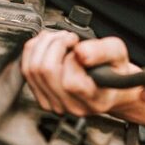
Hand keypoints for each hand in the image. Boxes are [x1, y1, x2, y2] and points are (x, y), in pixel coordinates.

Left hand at [20, 30, 141, 115]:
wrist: (111, 86)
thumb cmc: (114, 71)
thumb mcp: (118, 54)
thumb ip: (102, 51)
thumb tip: (80, 52)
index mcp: (94, 99)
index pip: (71, 82)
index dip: (72, 58)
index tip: (79, 47)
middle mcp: (73, 106)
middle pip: (45, 72)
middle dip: (55, 45)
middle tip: (68, 38)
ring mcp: (56, 105)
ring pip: (32, 70)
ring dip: (43, 46)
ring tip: (59, 39)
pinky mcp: (43, 99)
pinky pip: (26, 72)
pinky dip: (34, 52)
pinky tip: (49, 46)